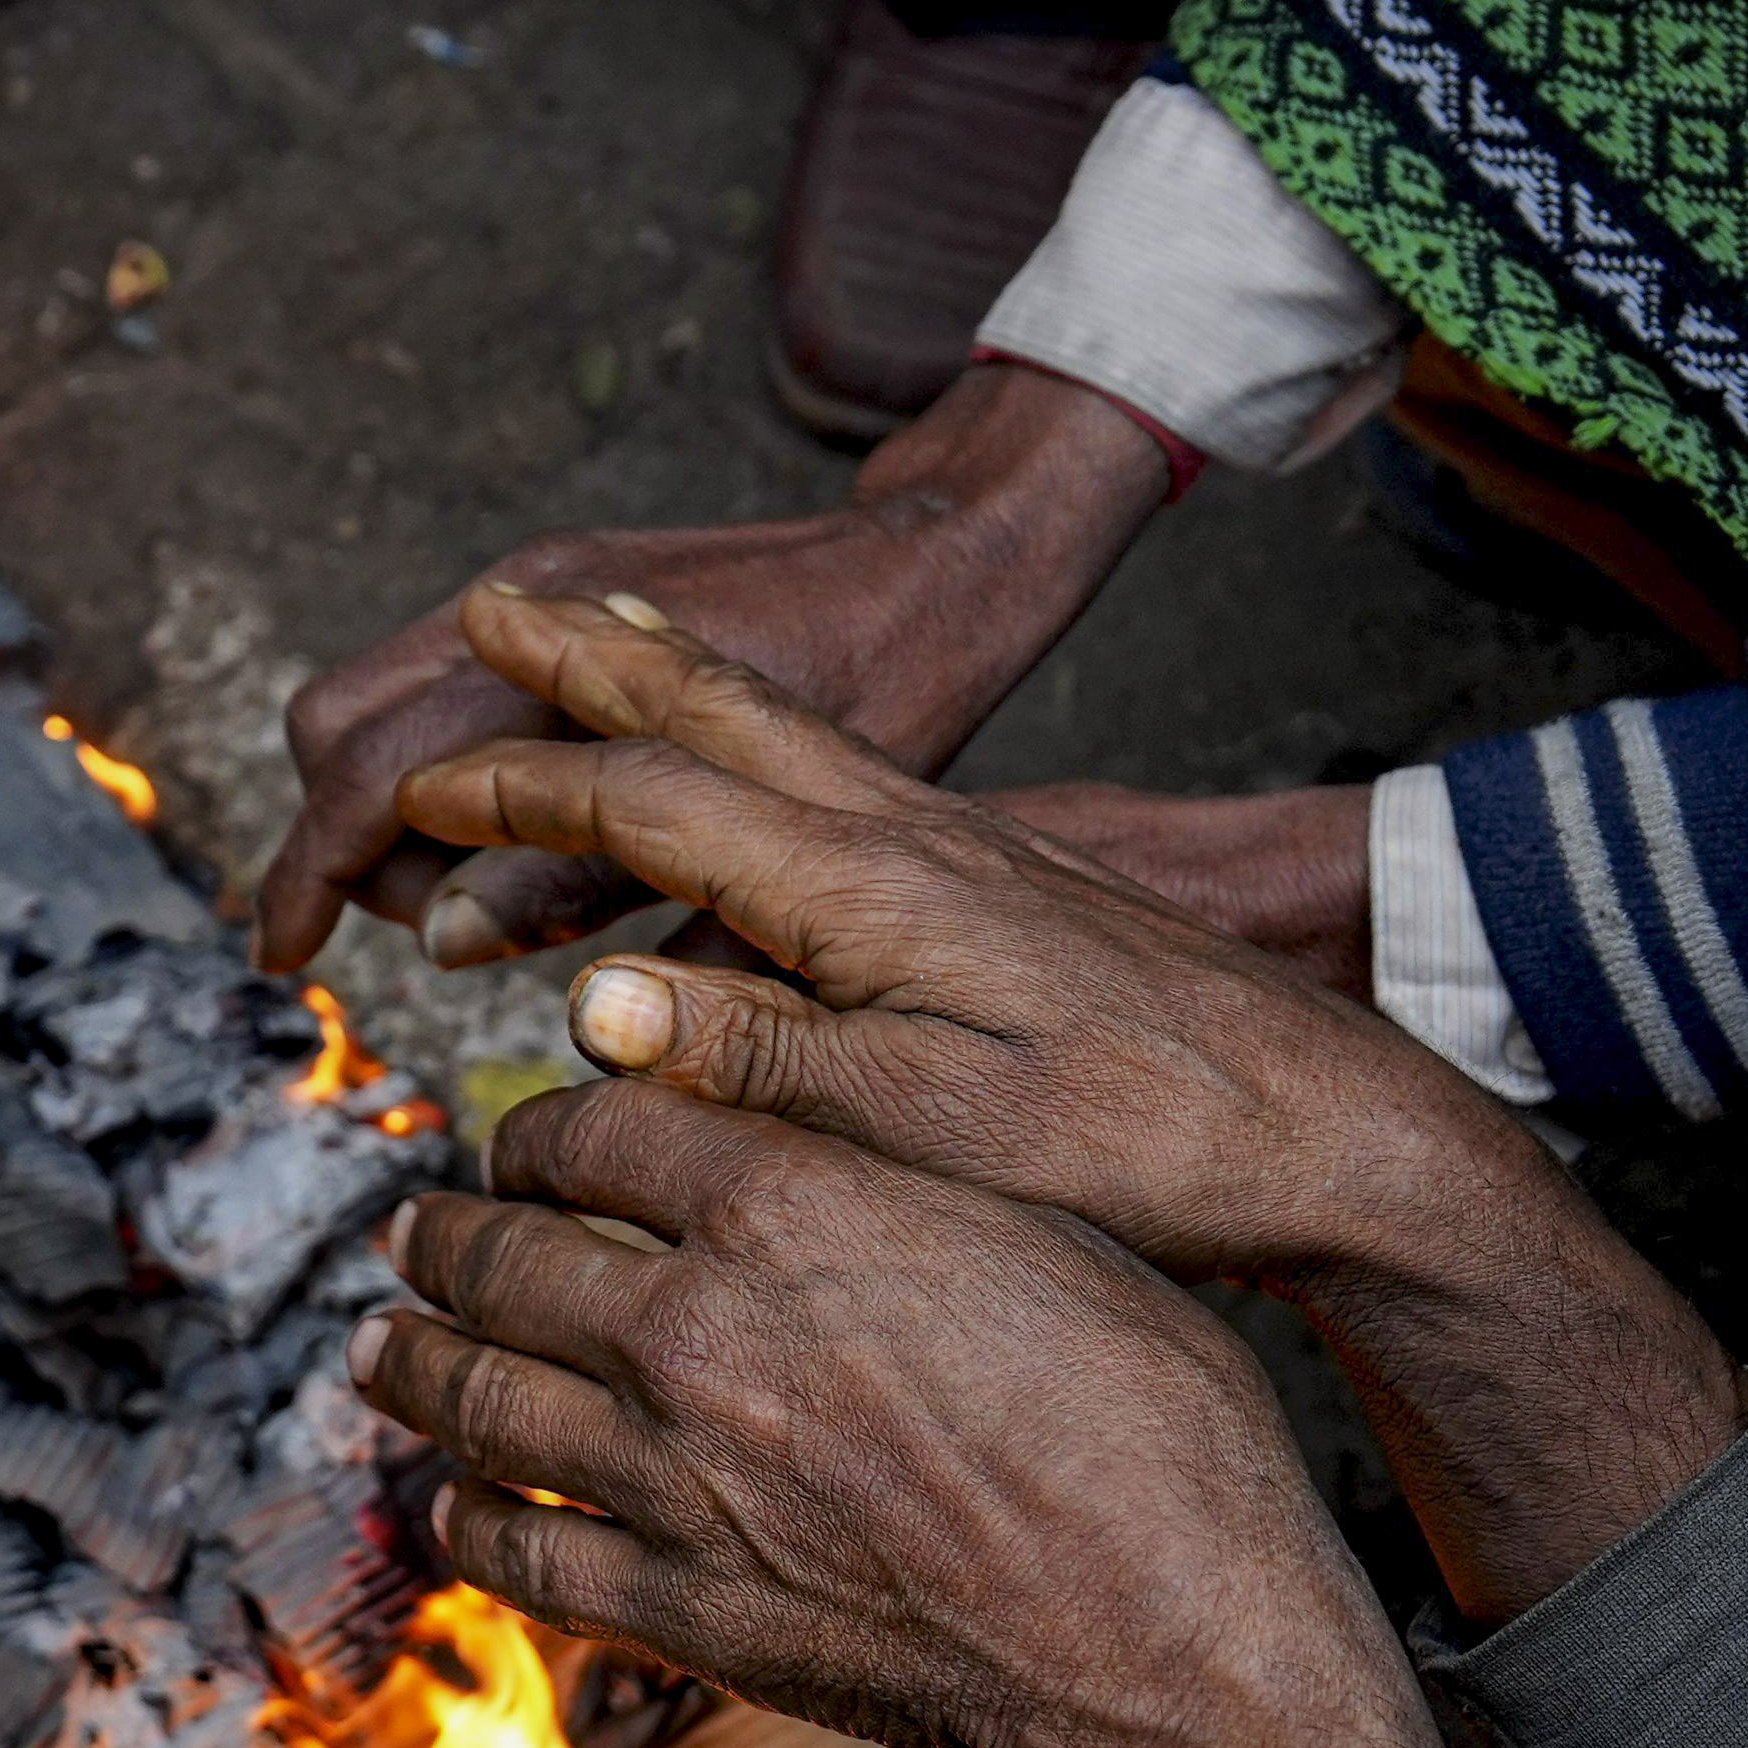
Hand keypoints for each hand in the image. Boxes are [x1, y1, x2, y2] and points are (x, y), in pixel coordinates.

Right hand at [250, 360, 1168, 973]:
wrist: (960, 554)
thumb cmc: (914, 718)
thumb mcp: (806, 873)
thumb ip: (615, 918)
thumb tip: (441, 939)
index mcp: (607, 697)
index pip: (396, 782)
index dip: (319, 878)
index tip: (281, 958)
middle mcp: (562, 611)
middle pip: (345, 725)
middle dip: (347, 839)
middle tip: (432, 926)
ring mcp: (559, 577)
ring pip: (377, 690)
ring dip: (387, 797)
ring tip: (482, 884)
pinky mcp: (571, 571)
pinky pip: (439, 664)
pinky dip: (436, 748)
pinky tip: (519, 815)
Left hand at [359, 1081, 1455, 1747]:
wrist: (1169, 1636)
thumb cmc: (1150, 1424)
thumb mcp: (1032, 1230)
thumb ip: (874, 1180)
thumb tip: (782, 1144)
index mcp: (787, 1204)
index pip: (591, 1126)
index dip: (539, 1130)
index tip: (525, 1146)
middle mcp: (696, 1325)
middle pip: (501, 1252)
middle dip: (444, 1237)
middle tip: (417, 1235)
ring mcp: (670, 1472)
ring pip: (475, 1392)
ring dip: (413, 1362)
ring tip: (385, 1347)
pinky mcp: (678, 1600)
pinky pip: (517, 1548)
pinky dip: (465, 1518)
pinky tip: (450, 1502)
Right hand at [397, 582, 1745, 1618]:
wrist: (1336, 1120)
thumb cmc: (1148, 1145)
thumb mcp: (938, 1128)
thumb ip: (759, 1057)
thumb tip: (584, 999)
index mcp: (871, 891)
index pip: (651, 810)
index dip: (517, 797)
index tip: (411, 796)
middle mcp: (906, 837)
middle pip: (712, 717)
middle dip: (584, 663)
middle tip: (488, 603)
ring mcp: (955, 844)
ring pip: (775, 729)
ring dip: (661, 677)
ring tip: (586, 633)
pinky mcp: (994, 872)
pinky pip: (830, 767)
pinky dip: (747, 732)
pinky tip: (744, 759)